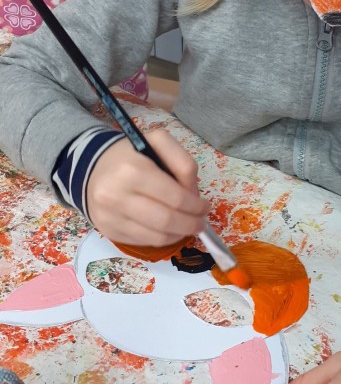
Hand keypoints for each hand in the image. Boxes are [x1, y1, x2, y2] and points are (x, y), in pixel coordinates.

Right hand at [86, 129, 210, 245]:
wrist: (93, 168)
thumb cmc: (132, 155)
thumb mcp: (158, 143)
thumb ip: (182, 162)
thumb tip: (194, 196)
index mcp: (133, 170)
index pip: (175, 197)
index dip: (196, 206)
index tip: (205, 206)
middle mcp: (117, 195)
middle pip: (167, 220)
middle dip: (191, 224)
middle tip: (201, 223)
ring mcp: (110, 216)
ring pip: (156, 236)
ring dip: (179, 234)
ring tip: (188, 227)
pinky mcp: (108, 231)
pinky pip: (143, 241)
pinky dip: (162, 238)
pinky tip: (169, 230)